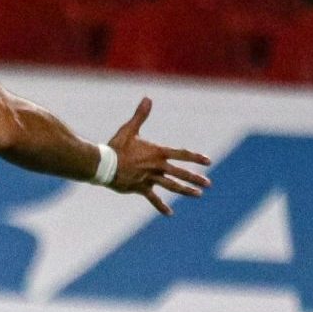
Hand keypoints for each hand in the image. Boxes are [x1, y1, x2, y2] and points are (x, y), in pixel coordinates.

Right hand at [106, 98, 210, 215]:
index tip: (208, 161)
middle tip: (208, 183)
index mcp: (157, 153)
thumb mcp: (129, 130)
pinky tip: (170, 213)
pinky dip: (161, 206)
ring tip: (198, 195)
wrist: (103, 164)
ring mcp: (150, 179)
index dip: (196, 157)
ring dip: (185, 191)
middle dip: (195, 178)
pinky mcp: (141, 188)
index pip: (182, 154)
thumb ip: (141, 115)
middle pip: (180, 173)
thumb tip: (148, 98)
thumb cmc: (116, 146)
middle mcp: (157, 167)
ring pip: (172, 186)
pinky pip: (153, 198)